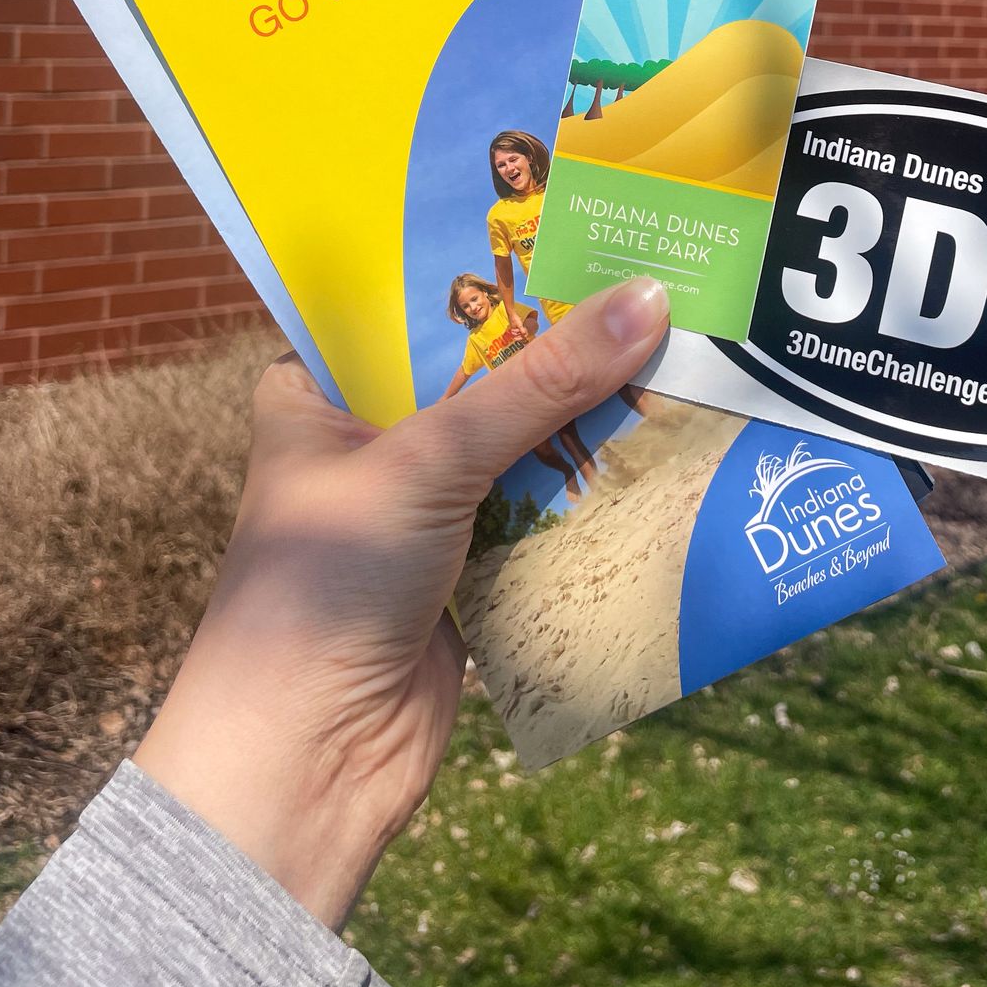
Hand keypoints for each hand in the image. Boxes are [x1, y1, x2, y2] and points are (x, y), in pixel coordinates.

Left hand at [134, 276, 668, 929]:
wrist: (305, 764)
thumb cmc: (325, 586)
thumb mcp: (429, 461)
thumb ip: (540, 384)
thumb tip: (646, 299)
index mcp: (317, 390)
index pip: (412, 304)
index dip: (494, 266)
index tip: (582, 222)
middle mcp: (366, 439)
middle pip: (481, 371)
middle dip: (560, 343)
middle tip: (654, 279)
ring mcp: (420, 507)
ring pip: (520, 441)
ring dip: (587, 415)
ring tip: (680, 345)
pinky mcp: (468, 569)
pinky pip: (542, 509)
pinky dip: (592, 487)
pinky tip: (664, 441)